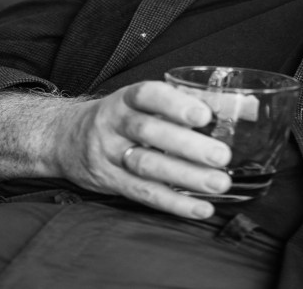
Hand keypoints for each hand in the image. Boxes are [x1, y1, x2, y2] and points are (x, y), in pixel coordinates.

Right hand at [52, 81, 230, 218]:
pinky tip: (200, 207)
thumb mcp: (141, 101)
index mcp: (126, 98)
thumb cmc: (119, 117)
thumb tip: (238, 106)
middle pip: (149, 133)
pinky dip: (174, 203)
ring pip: (146, 166)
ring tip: (218, 183)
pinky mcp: (109, 182)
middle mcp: (114, 124)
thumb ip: (183, 103)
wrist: (64, 138)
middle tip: (222, 156)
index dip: (175, 104)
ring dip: (186, 177)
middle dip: (188, 146)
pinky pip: (143, 194)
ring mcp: (108, 154)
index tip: (204, 115)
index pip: (148, 95)